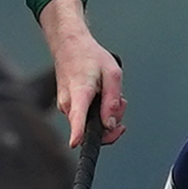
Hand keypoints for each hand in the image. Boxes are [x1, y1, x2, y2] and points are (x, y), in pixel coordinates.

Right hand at [38, 0, 124, 147]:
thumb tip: (110, 124)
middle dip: (110, 124)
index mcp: (80, 93)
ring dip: (106, 116)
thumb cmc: (89, 57)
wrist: (69, 46)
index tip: (75, 143)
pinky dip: (98, 112)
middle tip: (121, 106)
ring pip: (90, 125)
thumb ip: (113, 101)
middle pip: (90, 130)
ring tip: (113, 97)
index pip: (77, 117)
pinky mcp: (68, 108)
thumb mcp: (112, 73)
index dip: (77, 132)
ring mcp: (66, 107)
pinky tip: (103, 97)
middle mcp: (68, 104)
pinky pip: (86, 118)